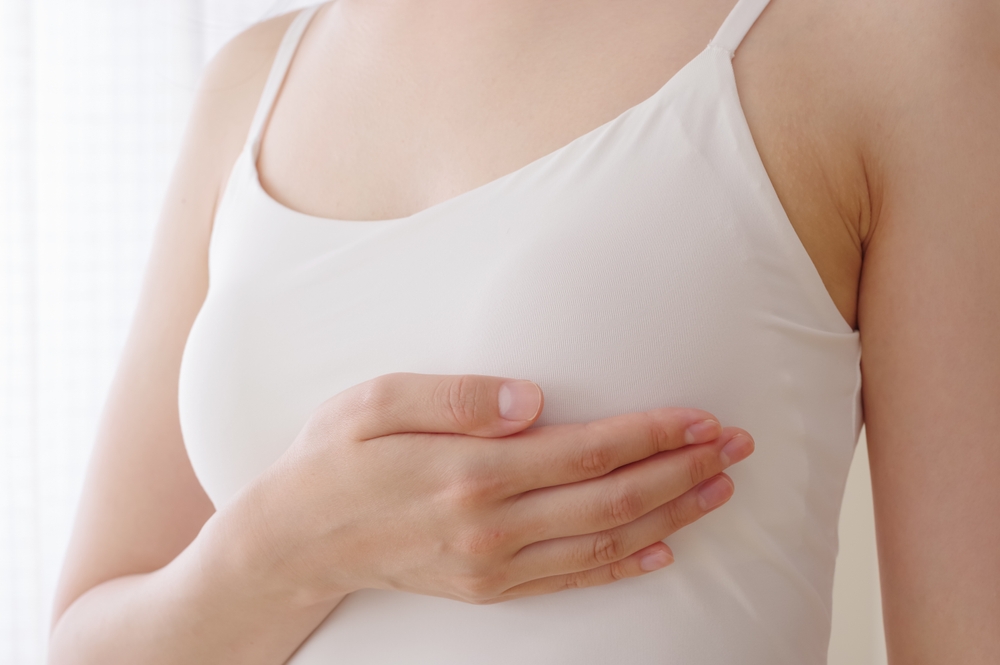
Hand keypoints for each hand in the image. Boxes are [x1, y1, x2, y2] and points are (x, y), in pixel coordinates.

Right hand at [234, 373, 753, 605]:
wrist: (297, 541)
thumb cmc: (335, 458)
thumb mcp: (374, 403)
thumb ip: (455, 396)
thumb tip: (531, 397)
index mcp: (470, 472)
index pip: (587, 452)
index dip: (652, 434)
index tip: (701, 417)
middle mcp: (492, 526)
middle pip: (612, 500)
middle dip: (682, 471)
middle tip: (737, 447)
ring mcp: (494, 566)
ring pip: (605, 543)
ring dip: (672, 516)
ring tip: (720, 489)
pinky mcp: (489, 588)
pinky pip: (574, 580)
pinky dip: (626, 566)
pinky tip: (665, 550)